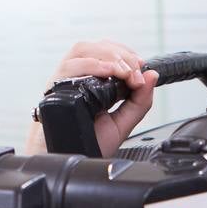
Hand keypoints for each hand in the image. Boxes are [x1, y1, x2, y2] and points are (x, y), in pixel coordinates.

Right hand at [24, 40, 159, 156]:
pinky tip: (106, 72)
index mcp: (92, 81)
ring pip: (82, 50)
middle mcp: (77, 77)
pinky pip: (69, 66)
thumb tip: (152, 75)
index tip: (140, 68)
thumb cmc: (90, 145)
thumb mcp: (122, 124)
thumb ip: (140, 101)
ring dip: (106, 56)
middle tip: (134, 74)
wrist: (70, 161)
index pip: (108, 51)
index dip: (126, 54)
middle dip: (120, 55)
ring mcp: (64, 80)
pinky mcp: (54, 88)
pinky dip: (90, 65)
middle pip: (96, 46)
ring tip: (122, 71)